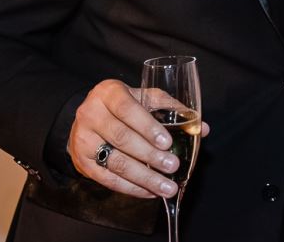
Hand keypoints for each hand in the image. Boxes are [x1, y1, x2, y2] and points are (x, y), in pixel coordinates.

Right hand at [68, 80, 209, 197]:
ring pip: (115, 162)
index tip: (167, 142)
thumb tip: (202, 128)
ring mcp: (83, 139)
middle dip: (150, 155)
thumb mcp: (145, 98)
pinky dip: (131, 187)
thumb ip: (173, 109)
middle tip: (173, 166)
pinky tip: (150, 192)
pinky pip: (107, 179)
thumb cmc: (124, 104)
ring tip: (167, 186)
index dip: (148, 127)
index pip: (127, 109)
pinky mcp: (82, 162)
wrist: (89, 117)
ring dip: (144, 177)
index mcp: (109, 93)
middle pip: (122, 138)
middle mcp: (91, 114)